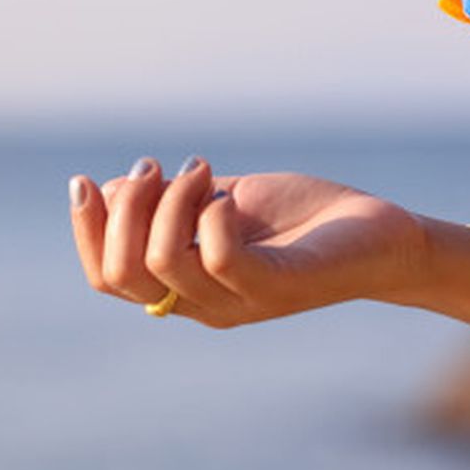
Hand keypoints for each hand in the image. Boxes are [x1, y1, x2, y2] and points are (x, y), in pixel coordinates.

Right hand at [68, 157, 426, 326]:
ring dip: (170, 200)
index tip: (88, 180)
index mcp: (186, 287)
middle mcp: (205, 304)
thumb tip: (110, 189)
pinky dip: (211, 217)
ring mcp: (240, 301)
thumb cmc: (304, 220)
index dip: (87, 230)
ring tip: (201, 169)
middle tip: (158, 165)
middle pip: (121, 273)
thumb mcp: (223, 201)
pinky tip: (230, 197)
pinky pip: (220, 260)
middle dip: (123, 208)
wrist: (382, 236)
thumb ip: (170, 202)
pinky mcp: (278, 288)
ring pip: (163, 261)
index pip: (108, 278)